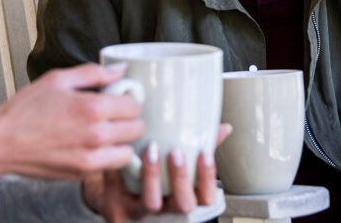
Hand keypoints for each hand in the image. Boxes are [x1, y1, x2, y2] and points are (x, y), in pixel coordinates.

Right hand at [0, 63, 144, 179]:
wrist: (0, 143)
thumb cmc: (24, 110)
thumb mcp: (57, 79)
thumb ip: (93, 73)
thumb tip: (121, 69)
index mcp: (92, 108)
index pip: (135, 105)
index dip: (129, 99)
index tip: (119, 97)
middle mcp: (96, 135)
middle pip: (137, 129)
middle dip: (129, 119)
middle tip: (114, 114)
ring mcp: (90, 158)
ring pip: (128, 152)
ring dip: (123, 142)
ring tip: (107, 132)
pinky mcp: (82, 174)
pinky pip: (109, 166)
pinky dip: (108, 157)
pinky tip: (93, 146)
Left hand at [82, 123, 230, 222]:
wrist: (117, 191)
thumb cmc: (154, 176)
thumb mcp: (177, 162)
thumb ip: (199, 147)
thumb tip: (224, 128)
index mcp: (184, 198)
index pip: (206, 197)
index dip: (207, 177)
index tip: (204, 152)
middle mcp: (166, 208)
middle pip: (183, 204)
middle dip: (181, 178)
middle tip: (176, 152)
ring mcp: (143, 211)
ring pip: (152, 203)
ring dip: (153, 176)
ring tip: (151, 149)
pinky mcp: (119, 208)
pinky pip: (121, 195)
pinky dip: (121, 173)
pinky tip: (125, 153)